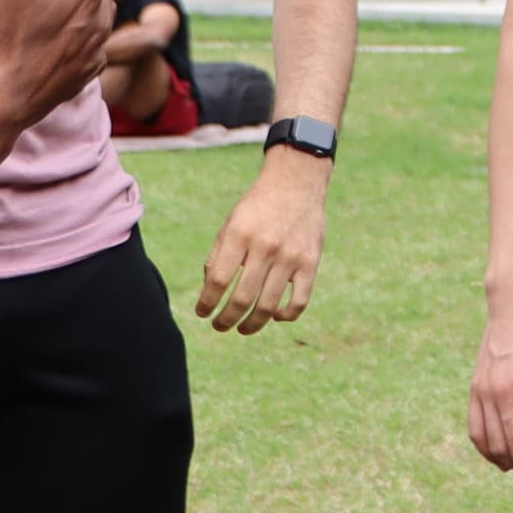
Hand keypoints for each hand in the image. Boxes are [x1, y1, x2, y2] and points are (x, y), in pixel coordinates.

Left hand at [198, 148, 327, 335]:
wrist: (296, 183)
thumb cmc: (258, 206)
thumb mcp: (231, 223)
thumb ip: (218, 256)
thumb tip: (210, 291)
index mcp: (239, 235)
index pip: (218, 280)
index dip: (207, 302)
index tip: (202, 313)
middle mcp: (265, 247)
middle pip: (242, 299)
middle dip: (226, 320)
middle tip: (219, 326)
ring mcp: (290, 257)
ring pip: (268, 306)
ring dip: (251, 325)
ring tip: (242, 329)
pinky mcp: (310, 262)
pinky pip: (299, 301)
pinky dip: (285, 315)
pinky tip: (274, 316)